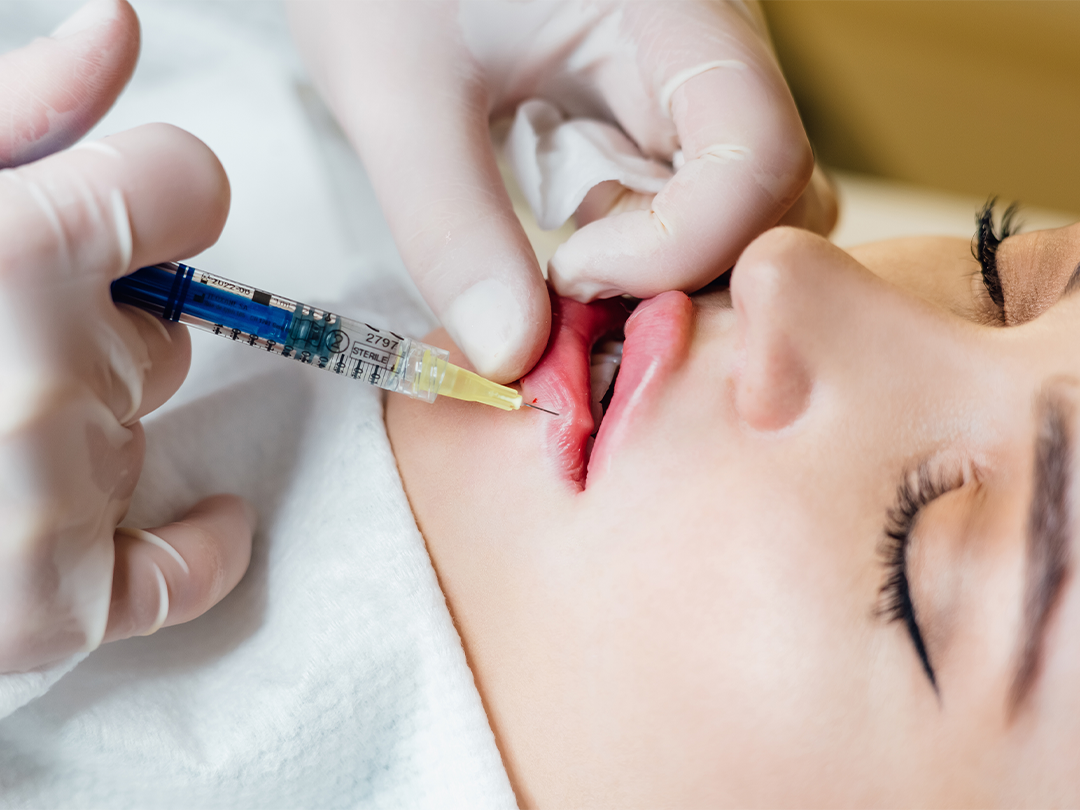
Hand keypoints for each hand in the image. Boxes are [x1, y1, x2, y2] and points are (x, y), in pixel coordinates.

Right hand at [0, 0, 251, 672]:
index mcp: (15, 251)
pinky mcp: (37, 608)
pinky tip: (209, 516)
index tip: (131, 208)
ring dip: (86, 419)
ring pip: (141, 426)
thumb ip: (17, 107)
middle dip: (96, 322)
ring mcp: (45, 501)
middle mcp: (41, 377)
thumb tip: (121, 24)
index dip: (158, 193)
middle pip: (162, 325)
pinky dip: (200, 549)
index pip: (190, 187)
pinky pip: (178, 576)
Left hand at [287, 0, 833, 381]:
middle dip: (683, 277)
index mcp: (672, 14)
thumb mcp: (396, 90)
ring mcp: (688, 95)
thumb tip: (515, 355)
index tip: (570, 269)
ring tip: (564, 272)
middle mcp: (707, 56)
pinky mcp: (657, 127)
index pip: (757, 156)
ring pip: (741, 220)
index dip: (680, 247)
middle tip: (571, 293)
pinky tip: (572, 254)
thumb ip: (452, 224)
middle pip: (773, 201)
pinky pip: (688, 215)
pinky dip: (638, 261)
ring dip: (662, 276)